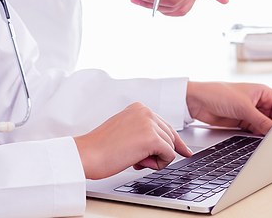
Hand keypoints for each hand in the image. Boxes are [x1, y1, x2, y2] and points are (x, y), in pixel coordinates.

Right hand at [73, 102, 192, 179]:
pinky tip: (141, 164)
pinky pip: (169, 155)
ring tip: (136, 161)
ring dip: (157, 159)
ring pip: (170, 147)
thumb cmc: (101, 148)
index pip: (165, 126)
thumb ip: (144, 132)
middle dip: (160, 153)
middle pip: (170, 136)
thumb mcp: (125, 131)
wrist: (87, 154)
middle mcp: (146, 111)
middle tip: (142, 162)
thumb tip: (165, 146)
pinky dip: (159, 164)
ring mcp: (149, 123)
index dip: (172, 142)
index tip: (184, 151)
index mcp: (139, 108)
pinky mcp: (151, 138)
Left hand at [185, 82, 271, 134]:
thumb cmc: (218, 93)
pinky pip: (257, 131)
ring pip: (267, 126)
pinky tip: (264, 142)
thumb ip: (261, 120)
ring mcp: (252, 113)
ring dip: (270, 133)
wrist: (197, 102)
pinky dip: (261, 137)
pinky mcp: (244, 123)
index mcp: (263, 92)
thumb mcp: (243, 107)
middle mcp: (259, 102)